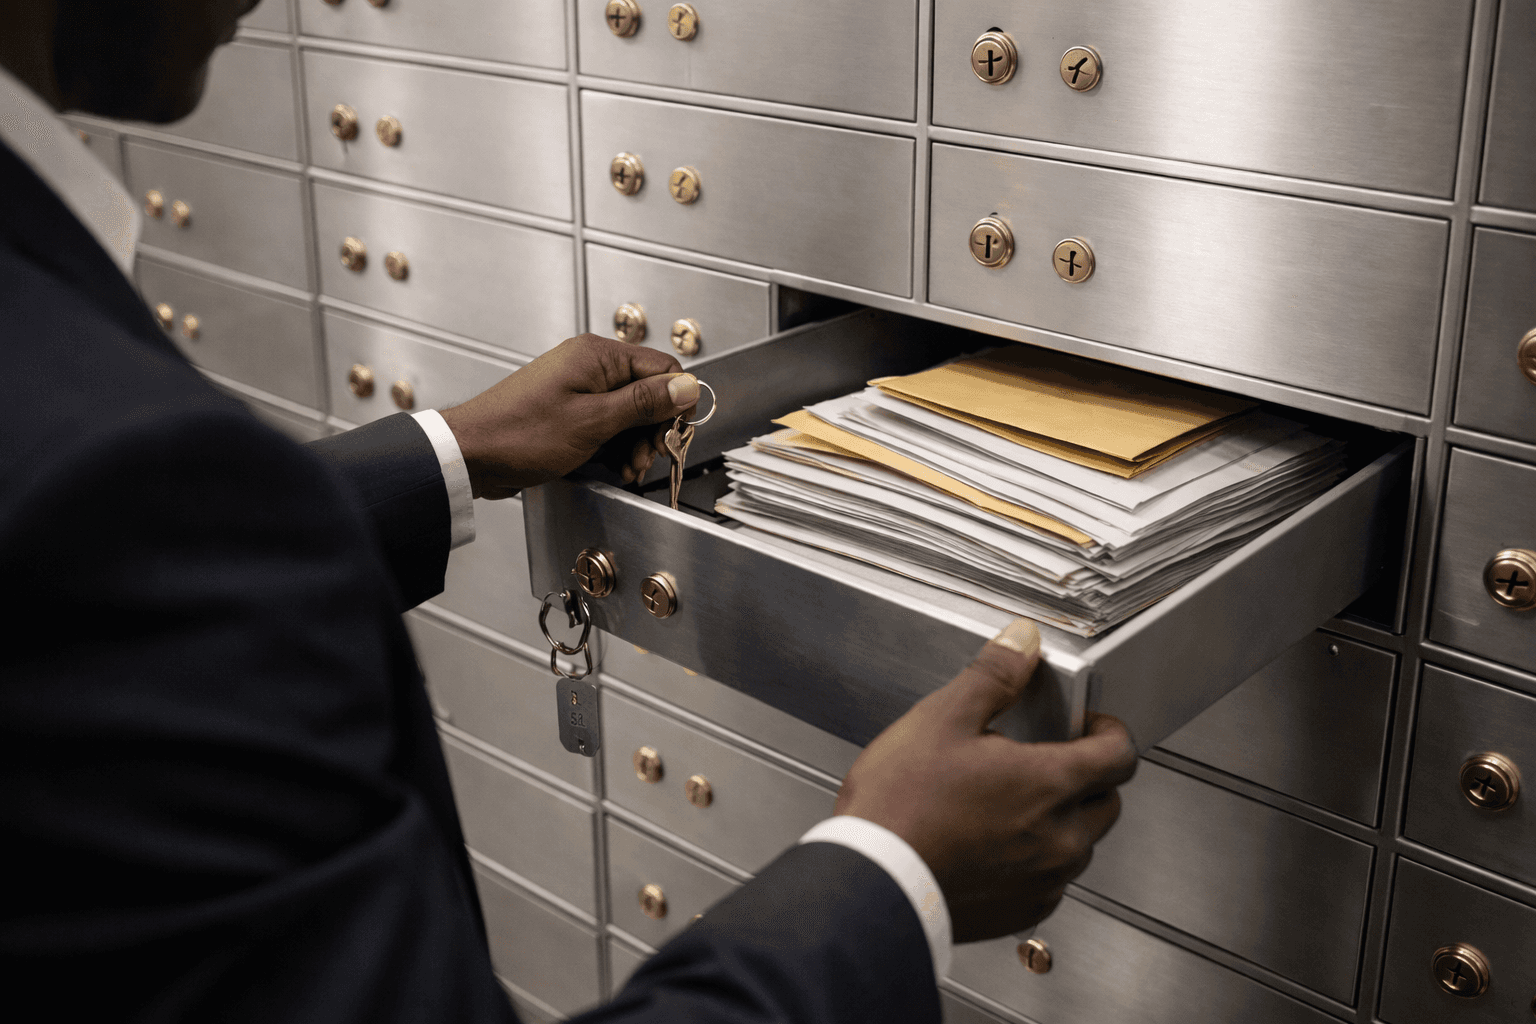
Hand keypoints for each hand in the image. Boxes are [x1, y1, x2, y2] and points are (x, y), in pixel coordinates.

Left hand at [439, 334, 699, 498]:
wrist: (471, 455)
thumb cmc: (518, 434)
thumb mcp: (594, 422)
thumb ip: (644, 403)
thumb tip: (685, 387)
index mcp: (597, 356)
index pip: (663, 368)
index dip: (675, 403)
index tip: (674, 433)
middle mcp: (589, 366)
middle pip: (648, 393)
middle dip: (653, 430)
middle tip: (648, 457)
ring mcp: (578, 388)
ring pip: (629, 413)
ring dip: (635, 444)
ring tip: (627, 467)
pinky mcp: (569, 411)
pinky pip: (607, 424)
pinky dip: (615, 447)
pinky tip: (612, 466)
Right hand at [834, 619, 1136, 941]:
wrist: (870, 883)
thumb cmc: (899, 807)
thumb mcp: (941, 719)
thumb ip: (993, 676)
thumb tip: (1022, 641)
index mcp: (1049, 785)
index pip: (1121, 754)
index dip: (1108, 730)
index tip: (1085, 724)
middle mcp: (1060, 839)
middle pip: (1107, 800)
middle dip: (1086, 775)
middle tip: (1041, 759)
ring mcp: (1044, 881)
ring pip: (1080, 843)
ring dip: (1060, 820)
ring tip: (1007, 802)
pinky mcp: (1023, 911)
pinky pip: (1050, 880)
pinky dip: (1034, 859)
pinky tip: (991, 842)